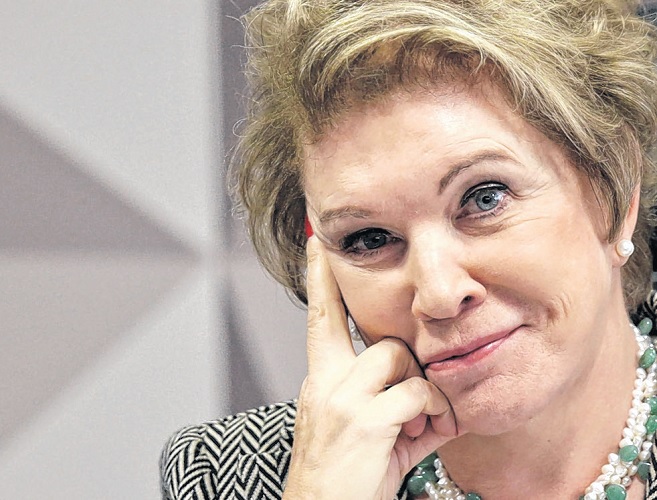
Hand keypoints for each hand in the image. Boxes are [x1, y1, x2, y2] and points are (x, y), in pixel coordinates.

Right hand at [283, 237, 456, 499]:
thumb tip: (441, 400)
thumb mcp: (372, 437)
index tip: (316, 242)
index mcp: (320, 381)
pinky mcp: (362, 420)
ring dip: (422, 393)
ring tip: (418, 425)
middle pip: (382, 338)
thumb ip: (403, 409)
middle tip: (417, 405)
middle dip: (409, 364)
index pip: (319, 317)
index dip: (319, 280)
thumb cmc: (348, 481)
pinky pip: (415, 393)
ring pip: (400, 359)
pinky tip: (424, 434)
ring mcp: (340, 399)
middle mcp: (324, 382)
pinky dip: (431, 413)